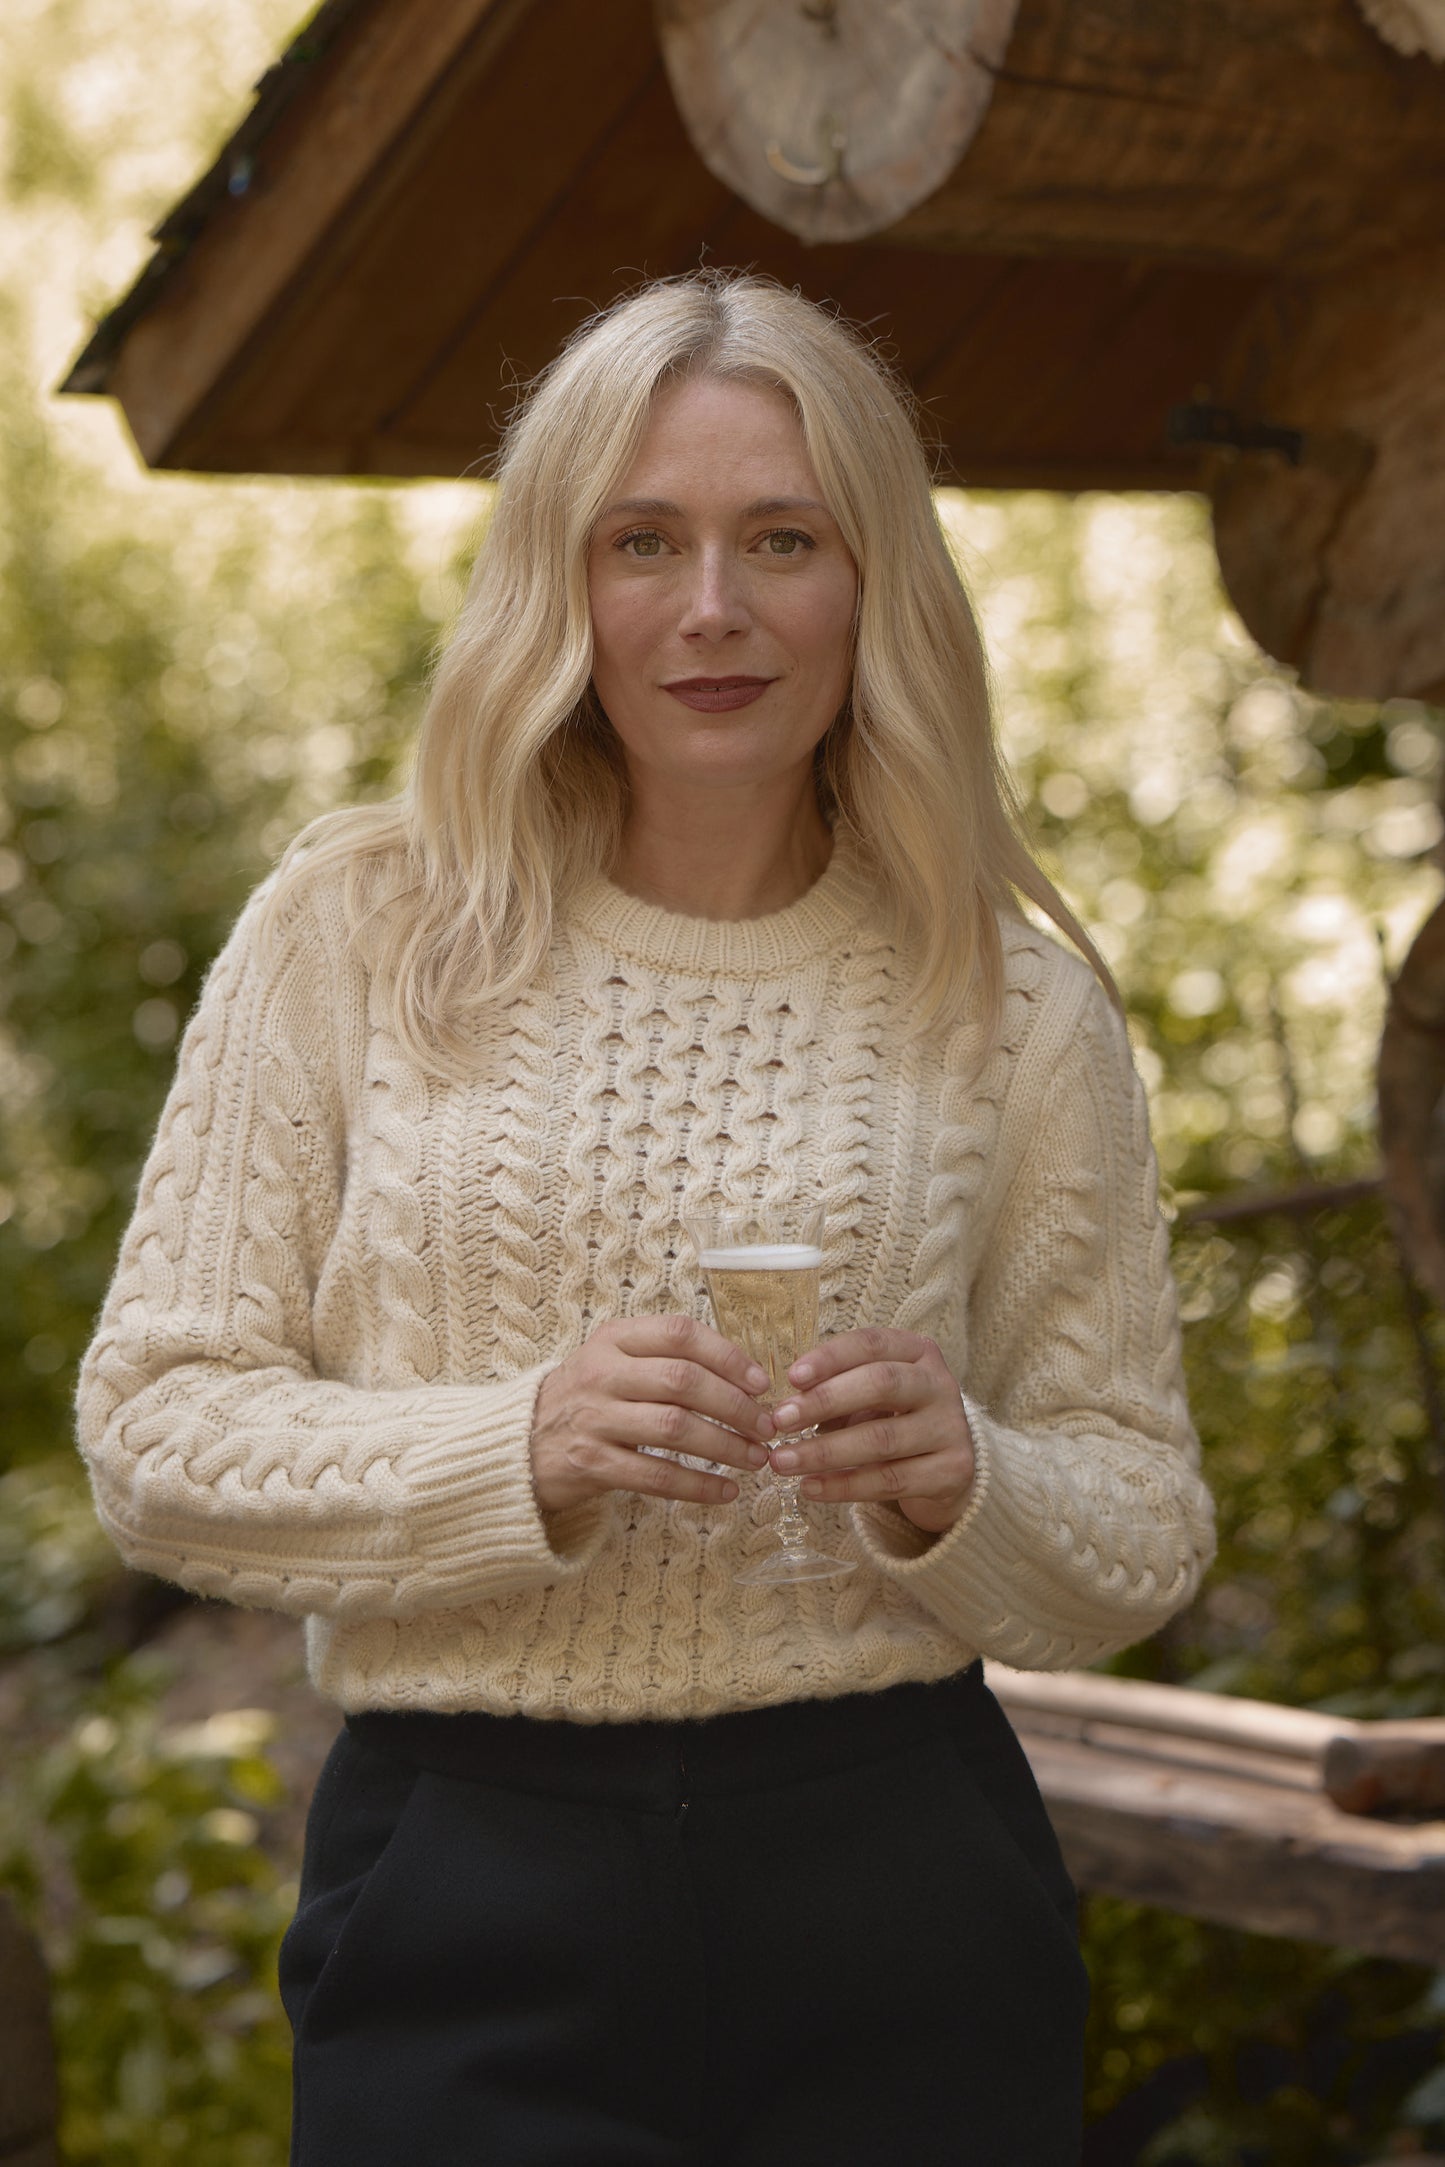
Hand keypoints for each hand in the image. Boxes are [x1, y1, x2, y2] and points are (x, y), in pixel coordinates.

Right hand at [530, 1315, 776, 1514]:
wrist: (521, 1443)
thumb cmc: (587, 1398)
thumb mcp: (614, 1361)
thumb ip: (666, 1359)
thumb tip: (744, 1377)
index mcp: (615, 1338)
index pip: (680, 1333)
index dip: (727, 1356)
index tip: (760, 1382)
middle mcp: (603, 1373)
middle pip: (683, 1381)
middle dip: (736, 1406)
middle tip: (767, 1427)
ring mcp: (594, 1418)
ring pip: (674, 1428)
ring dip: (725, 1446)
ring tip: (756, 1459)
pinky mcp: (591, 1463)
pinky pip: (656, 1475)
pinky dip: (697, 1486)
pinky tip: (725, 1492)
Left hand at [766, 1329, 975, 1535]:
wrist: (947, 1469)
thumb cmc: (895, 1421)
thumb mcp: (870, 1397)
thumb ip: (836, 1391)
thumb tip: (785, 1406)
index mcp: (918, 1353)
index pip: (872, 1344)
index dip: (831, 1358)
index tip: (792, 1377)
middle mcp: (940, 1385)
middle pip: (881, 1384)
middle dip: (825, 1401)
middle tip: (780, 1420)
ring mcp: (951, 1428)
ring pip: (881, 1439)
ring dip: (824, 1451)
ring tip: (782, 1462)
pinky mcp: (951, 1471)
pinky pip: (889, 1480)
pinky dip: (844, 1486)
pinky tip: (810, 1487)